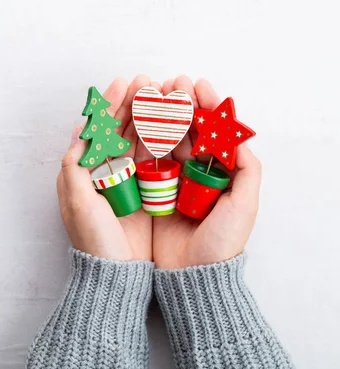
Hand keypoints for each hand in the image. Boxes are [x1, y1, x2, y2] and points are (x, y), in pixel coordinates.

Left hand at [57, 76, 159, 260]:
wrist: (117, 273)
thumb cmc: (94, 239)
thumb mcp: (77, 202)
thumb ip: (75, 166)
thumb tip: (80, 132)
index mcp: (84, 172)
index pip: (98, 131)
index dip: (110, 106)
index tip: (123, 83)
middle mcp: (104, 173)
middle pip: (119, 130)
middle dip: (132, 105)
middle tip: (148, 82)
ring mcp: (126, 181)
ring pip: (138, 141)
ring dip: (148, 117)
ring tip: (162, 94)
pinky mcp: (145, 192)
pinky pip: (154, 160)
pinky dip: (162, 141)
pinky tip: (172, 124)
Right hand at [152, 76, 261, 268]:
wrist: (191, 273)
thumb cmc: (222, 241)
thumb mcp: (244, 205)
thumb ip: (246, 169)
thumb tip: (238, 134)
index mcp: (218, 171)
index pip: (213, 130)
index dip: (206, 105)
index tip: (197, 84)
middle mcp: (193, 172)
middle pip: (187, 130)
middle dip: (180, 103)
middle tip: (171, 82)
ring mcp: (170, 180)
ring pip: (165, 139)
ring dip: (158, 115)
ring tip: (151, 91)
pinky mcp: (149, 191)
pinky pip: (145, 160)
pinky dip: (140, 139)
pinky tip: (135, 120)